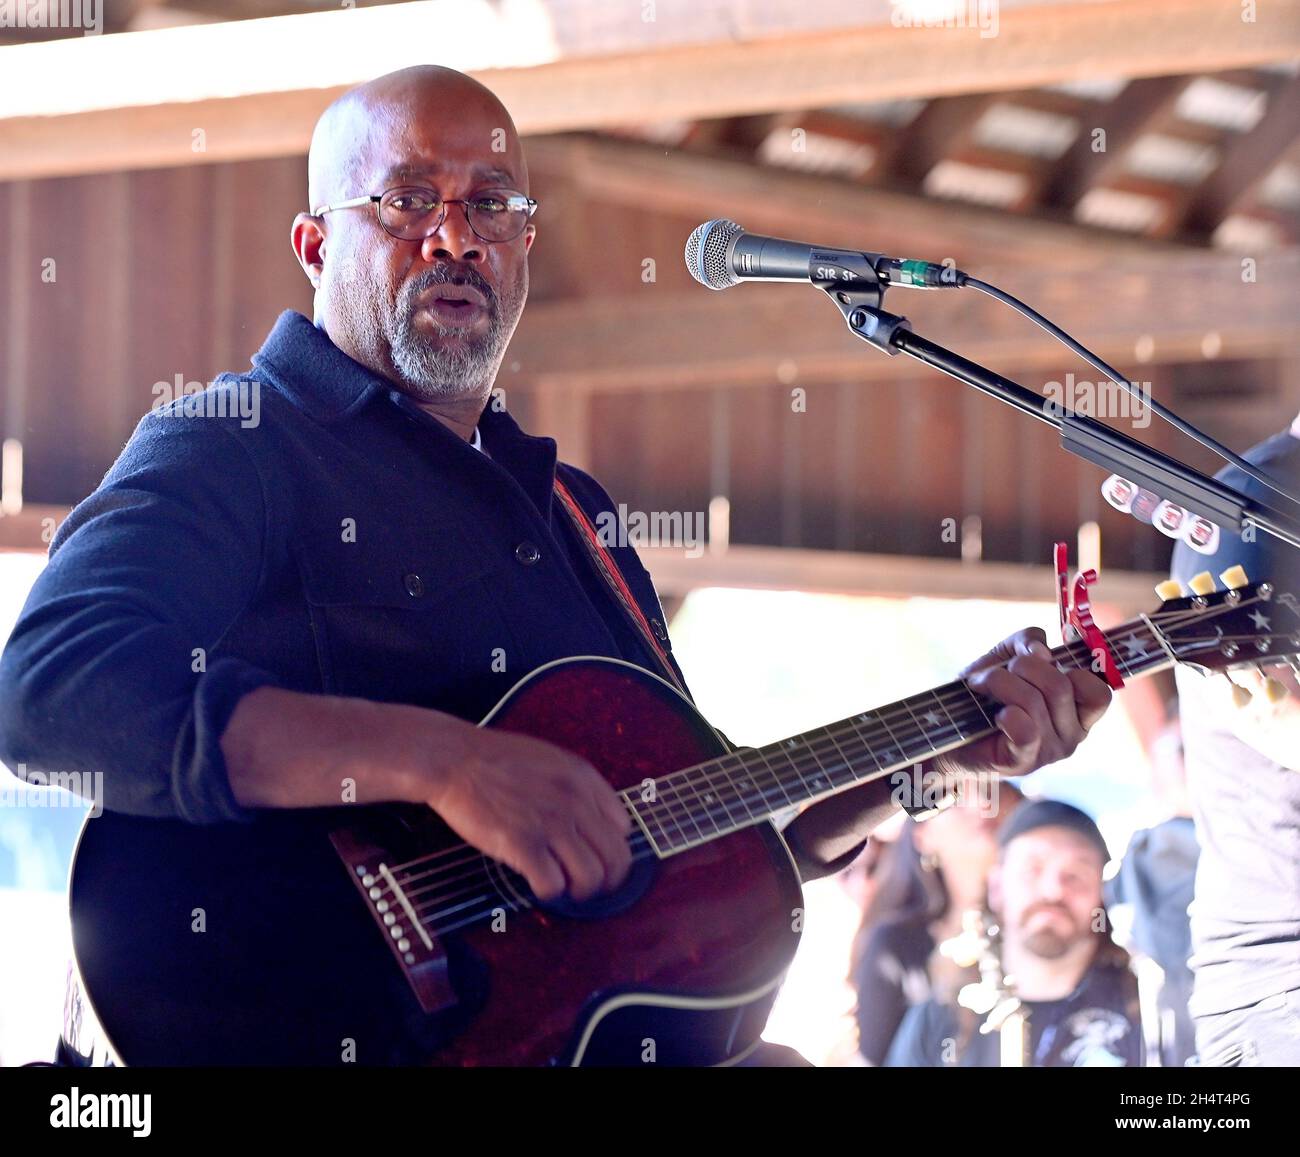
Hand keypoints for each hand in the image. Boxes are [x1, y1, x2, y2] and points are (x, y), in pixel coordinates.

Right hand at [422, 728, 632, 902]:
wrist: (455, 759)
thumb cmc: (495, 760)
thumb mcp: (550, 759)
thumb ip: (575, 785)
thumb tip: (590, 816)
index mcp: (584, 778)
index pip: (623, 827)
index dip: (611, 847)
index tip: (597, 856)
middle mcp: (575, 802)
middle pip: (616, 857)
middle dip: (606, 879)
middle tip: (588, 884)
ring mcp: (551, 824)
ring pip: (591, 877)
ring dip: (580, 890)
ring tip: (565, 888)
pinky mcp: (523, 844)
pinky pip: (553, 884)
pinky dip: (549, 892)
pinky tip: (538, 884)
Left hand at [934, 627, 1111, 778]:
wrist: (947, 727)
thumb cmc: (985, 693)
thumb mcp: (1008, 655)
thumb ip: (1028, 640)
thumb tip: (1042, 651)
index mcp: (1078, 711)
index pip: (1099, 691)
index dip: (1071, 668)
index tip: (1040, 663)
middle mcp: (1071, 735)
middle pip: (1060, 686)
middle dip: (1022, 666)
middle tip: (998, 671)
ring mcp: (1049, 751)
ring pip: (1035, 701)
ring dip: (999, 683)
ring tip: (981, 686)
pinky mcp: (1023, 762)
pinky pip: (1024, 729)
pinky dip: (1004, 711)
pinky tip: (993, 714)